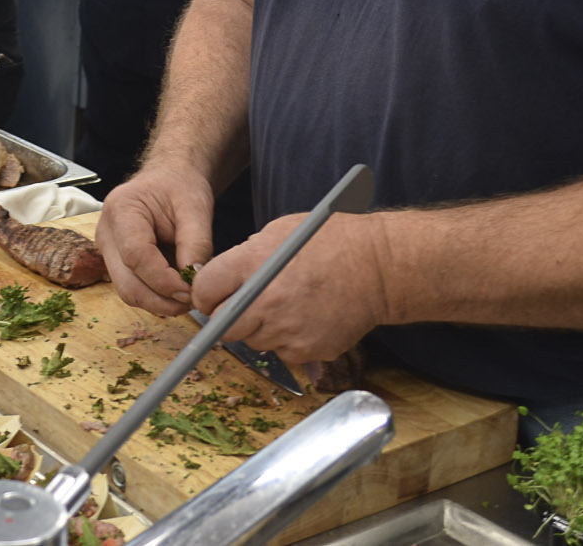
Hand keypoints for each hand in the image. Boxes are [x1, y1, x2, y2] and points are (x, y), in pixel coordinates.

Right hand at [98, 166, 215, 316]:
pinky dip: (159, 295)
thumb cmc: (179, 186)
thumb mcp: (196, 207)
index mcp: (121, 209)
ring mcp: (109, 251)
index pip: (136, 256)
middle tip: (193, 299)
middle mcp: (107, 233)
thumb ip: (197, 243)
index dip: (164, 280)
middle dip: (162, 300)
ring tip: (188, 293)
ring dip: (161, 301)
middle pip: (127, 284)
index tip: (191, 289)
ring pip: (130, 292)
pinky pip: (136, 289)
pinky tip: (178, 287)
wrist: (170, 180)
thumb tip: (195, 279)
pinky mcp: (118, 264)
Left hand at [190, 212, 391, 366]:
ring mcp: (286, 330)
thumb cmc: (329, 241)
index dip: (205, 293)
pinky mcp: (306, 351)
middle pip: (223, 325)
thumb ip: (245, 256)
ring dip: (260, 328)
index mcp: (252, 265)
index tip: (212, 295)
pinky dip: (287, 339)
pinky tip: (306, 317)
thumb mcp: (277, 232)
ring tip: (285, 305)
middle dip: (227, 316)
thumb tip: (224, 279)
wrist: (378, 268)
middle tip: (244, 304)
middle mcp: (265, 302)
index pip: (204, 290)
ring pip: (253, 340)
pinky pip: (282, 352)